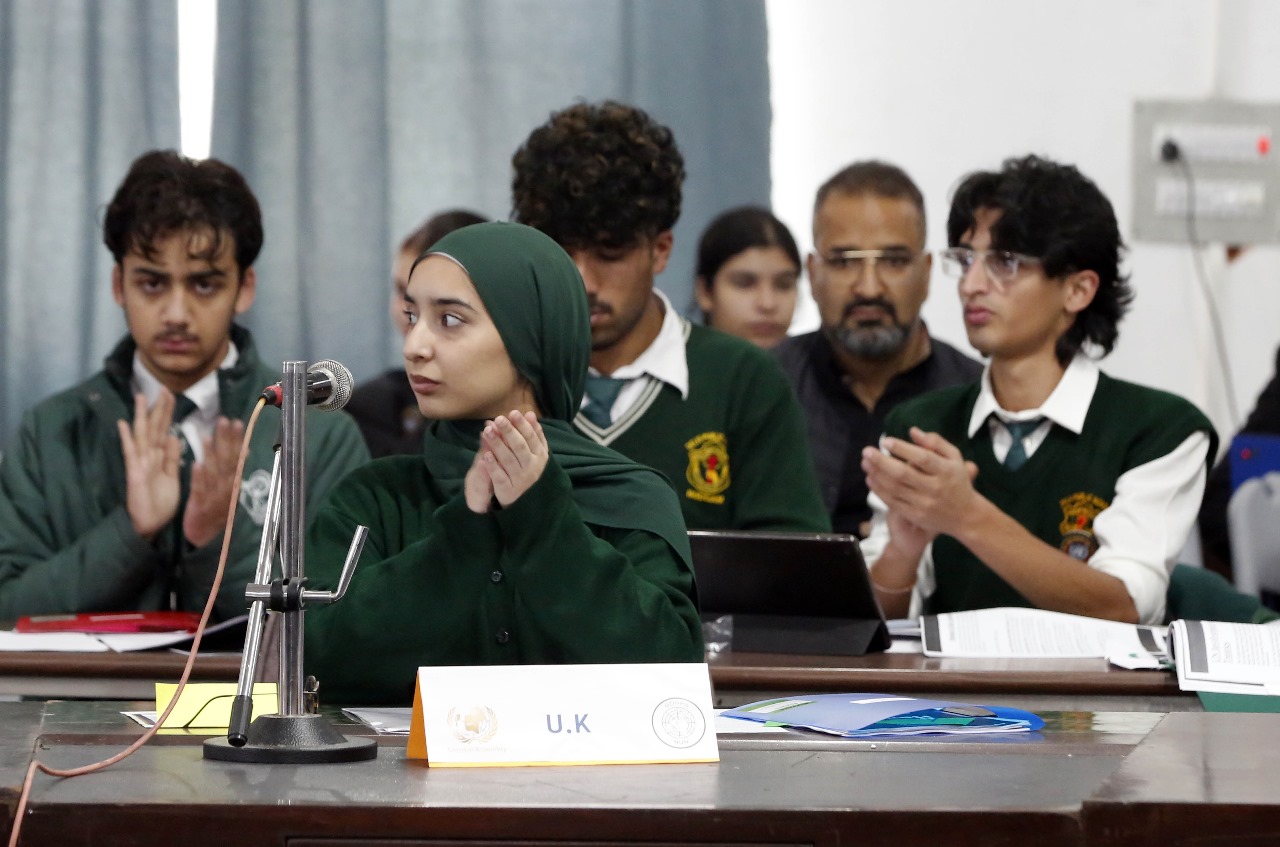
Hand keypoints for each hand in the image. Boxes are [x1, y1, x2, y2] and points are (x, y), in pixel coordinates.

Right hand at [117, 391, 181, 540]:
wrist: (149, 525)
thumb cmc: (160, 502)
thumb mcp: (172, 477)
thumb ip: (172, 458)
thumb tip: (174, 436)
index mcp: (159, 457)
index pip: (164, 429)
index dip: (167, 412)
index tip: (171, 394)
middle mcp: (149, 456)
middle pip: (154, 427)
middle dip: (158, 408)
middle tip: (162, 387)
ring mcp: (140, 462)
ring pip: (142, 435)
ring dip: (141, 416)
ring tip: (140, 396)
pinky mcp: (134, 472)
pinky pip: (130, 452)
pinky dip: (127, 438)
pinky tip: (123, 424)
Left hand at [183, 416, 246, 547]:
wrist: (203, 538)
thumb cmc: (215, 510)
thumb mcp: (229, 490)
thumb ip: (235, 471)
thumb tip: (244, 450)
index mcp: (234, 483)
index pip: (237, 458)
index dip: (237, 440)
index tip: (237, 423)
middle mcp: (227, 489)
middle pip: (227, 462)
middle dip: (226, 441)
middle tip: (224, 421)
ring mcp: (214, 498)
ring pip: (214, 473)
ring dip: (211, 455)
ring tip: (208, 436)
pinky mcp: (199, 506)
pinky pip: (199, 490)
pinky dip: (199, 478)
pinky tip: (197, 464)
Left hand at [464, 411, 548, 512]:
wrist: (524, 499)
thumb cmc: (527, 468)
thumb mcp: (534, 452)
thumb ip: (533, 433)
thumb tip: (530, 413)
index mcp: (539, 455)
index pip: (531, 437)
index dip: (522, 425)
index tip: (512, 412)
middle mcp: (532, 467)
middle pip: (520, 447)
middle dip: (509, 432)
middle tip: (498, 419)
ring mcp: (520, 479)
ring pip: (508, 460)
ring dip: (498, 445)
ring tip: (487, 431)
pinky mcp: (508, 489)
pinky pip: (500, 476)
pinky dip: (493, 466)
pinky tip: (485, 455)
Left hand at [862, 427, 979, 538]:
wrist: (966, 516)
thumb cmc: (956, 480)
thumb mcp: (954, 458)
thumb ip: (935, 442)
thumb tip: (912, 431)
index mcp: (946, 471)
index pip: (922, 458)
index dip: (902, 449)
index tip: (886, 441)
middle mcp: (935, 488)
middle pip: (903, 474)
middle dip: (881, 461)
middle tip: (867, 451)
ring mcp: (925, 504)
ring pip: (894, 488)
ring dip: (876, 475)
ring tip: (865, 462)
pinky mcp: (916, 515)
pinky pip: (892, 502)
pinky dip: (879, 490)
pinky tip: (871, 479)